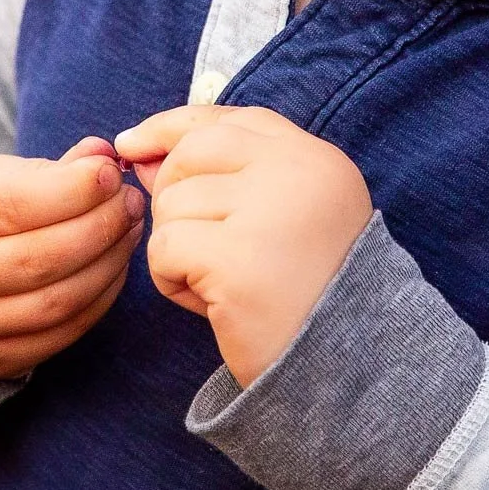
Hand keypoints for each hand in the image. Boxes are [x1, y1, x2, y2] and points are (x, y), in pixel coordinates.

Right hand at [0, 136, 145, 379]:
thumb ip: (46, 168)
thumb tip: (104, 154)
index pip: (11, 207)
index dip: (73, 189)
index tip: (111, 171)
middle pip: (38, 259)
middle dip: (100, 225)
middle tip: (130, 200)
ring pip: (55, 302)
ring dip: (108, 263)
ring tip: (129, 228)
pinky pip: (59, 335)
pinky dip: (99, 299)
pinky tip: (114, 266)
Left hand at [114, 105, 372, 388]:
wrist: (353, 370)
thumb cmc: (307, 296)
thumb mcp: (281, 220)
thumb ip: (220, 178)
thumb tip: (138, 152)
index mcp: (316, 159)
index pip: (230, 119)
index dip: (175, 128)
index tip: (135, 144)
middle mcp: (297, 172)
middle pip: (193, 152)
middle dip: (172, 195)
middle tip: (196, 246)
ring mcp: (269, 212)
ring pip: (172, 202)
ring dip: (176, 247)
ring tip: (216, 283)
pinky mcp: (238, 260)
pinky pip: (165, 247)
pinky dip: (171, 279)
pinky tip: (207, 303)